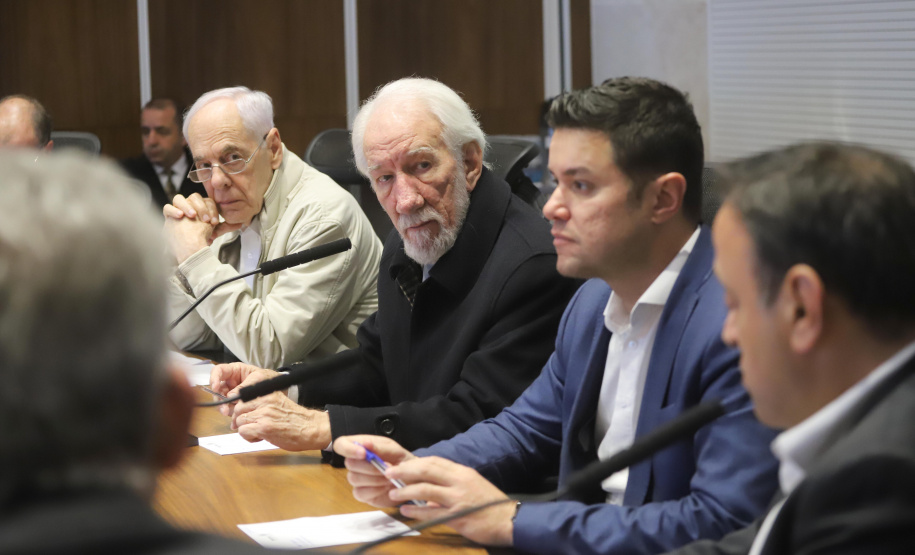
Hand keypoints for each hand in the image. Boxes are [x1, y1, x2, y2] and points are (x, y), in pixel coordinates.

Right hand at [163, 193, 242, 262]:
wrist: (189, 250)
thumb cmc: (200, 238)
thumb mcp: (214, 232)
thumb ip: (225, 226)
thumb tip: (239, 224)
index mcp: (200, 207)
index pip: (207, 201)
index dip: (212, 209)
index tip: (214, 222)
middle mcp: (189, 206)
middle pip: (194, 197)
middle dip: (201, 207)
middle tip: (206, 220)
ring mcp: (178, 209)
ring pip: (179, 198)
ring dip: (187, 205)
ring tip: (193, 216)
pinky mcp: (168, 216)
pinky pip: (167, 208)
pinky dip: (173, 210)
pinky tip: (180, 216)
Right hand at [210, 363, 280, 415]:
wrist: (280, 390)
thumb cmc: (269, 379)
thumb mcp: (258, 378)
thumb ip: (244, 387)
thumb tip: (230, 397)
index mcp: (235, 371)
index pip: (219, 371)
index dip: (214, 378)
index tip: (215, 388)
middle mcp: (231, 382)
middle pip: (217, 389)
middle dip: (218, 399)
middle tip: (224, 409)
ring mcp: (232, 393)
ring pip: (221, 401)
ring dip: (224, 409)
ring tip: (231, 415)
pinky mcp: (235, 404)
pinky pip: (229, 409)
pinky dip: (231, 415)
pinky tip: (236, 419)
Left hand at [231, 393, 331, 450]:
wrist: (310, 428)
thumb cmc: (295, 419)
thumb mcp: (277, 403)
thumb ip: (262, 404)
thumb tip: (243, 410)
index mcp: (267, 393)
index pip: (243, 397)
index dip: (241, 409)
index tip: (244, 415)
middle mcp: (264, 401)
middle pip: (238, 409)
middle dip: (240, 419)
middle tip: (250, 426)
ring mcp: (263, 414)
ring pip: (238, 421)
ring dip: (245, 429)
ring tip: (258, 432)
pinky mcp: (263, 427)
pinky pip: (243, 432)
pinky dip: (248, 437)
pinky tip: (260, 437)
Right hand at [335, 435, 415, 507]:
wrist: (412, 479)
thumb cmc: (401, 461)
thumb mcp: (394, 450)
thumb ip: (379, 447)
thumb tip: (365, 443)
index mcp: (361, 447)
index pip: (341, 444)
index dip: (348, 449)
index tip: (363, 453)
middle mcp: (356, 462)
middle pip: (349, 463)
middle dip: (369, 466)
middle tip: (387, 467)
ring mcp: (357, 479)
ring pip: (354, 478)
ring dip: (374, 478)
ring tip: (389, 477)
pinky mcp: (362, 494)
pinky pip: (360, 493)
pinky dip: (375, 490)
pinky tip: (385, 487)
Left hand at [387, 457, 514, 546]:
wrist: (510, 519)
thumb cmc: (490, 504)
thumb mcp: (472, 484)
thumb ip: (451, 483)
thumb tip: (429, 485)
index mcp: (462, 472)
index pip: (434, 461)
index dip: (414, 463)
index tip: (399, 465)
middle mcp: (459, 481)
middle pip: (426, 470)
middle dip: (405, 471)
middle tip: (389, 474)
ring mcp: (458, 498)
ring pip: (426, 489)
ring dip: (406, 491)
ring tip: (393, 494)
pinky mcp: (457, 516)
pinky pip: (431, 512)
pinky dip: (416, 511)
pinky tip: (406, 511)